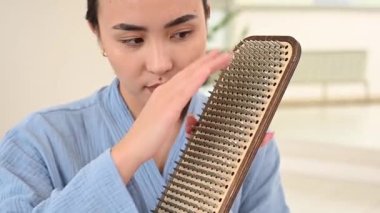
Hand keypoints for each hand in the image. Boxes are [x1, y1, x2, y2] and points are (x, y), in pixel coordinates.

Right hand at [111, 50, 231, 182]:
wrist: (133, 147)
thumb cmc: (149, 137)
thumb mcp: (167, 120)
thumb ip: (178, 113)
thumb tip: (190, 115)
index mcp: (165, 93)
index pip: (187, 75)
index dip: (202, 65)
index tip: (216, 59)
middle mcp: (165, 91)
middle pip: (191, 71)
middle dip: (209, 60)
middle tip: (226, 53)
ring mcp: (166, 97)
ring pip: (191, 76)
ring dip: (208, 65)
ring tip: (224, 57)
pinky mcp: (168, 107)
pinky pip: (185, 90)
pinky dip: (197, 78)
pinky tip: (207, 70)